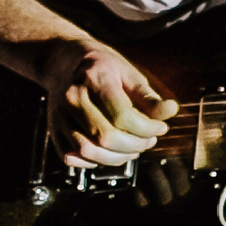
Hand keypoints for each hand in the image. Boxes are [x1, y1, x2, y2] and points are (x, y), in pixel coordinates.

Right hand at [41, 40, 177, 167]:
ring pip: (90, 151)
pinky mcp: (54, 132)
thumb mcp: (128, 73)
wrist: (64, 62)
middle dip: (135, 145)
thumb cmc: (101, 68)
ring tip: (133, 148)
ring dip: (118, 157)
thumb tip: (170, 111)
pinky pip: (73, 158)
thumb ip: (148, 96)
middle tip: (148, 140)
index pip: (122, 115)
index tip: (160, 128)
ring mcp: (60, 117)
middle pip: (106, 137)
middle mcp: (72, 98)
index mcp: (93, 79)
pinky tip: (110, 151)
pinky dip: (95, 162)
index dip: (147, 128)